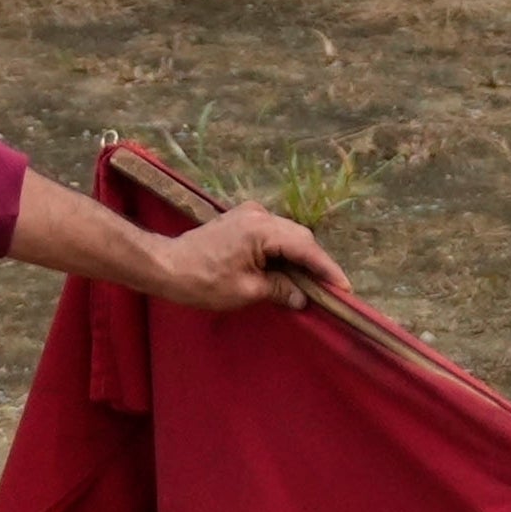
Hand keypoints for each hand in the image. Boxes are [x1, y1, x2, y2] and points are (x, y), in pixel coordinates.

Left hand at [144, 200, 351, 314]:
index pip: (305, 248)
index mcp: (261, 229)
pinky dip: (284, 252)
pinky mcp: (241, 220)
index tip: (344, 287)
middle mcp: (259, 214)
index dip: (326, 269)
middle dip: (316, 263)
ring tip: (314, 283)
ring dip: (300, 258)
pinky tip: (289, 270)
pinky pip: (273, 235)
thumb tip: (303, 297)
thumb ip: (280, 289)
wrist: (166, 266)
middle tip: (332, 289)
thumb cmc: (202, 280)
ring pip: (288, 235)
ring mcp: (249, 214)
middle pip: (299, 237)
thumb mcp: (246, 291)